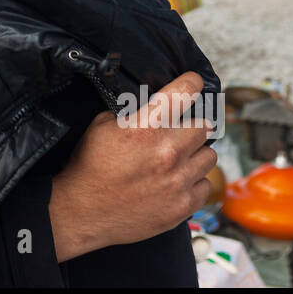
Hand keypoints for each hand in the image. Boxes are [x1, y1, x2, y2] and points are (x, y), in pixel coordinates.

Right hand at [48, 72, 215, 261]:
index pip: (184, 91)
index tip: (194, 83)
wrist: (82, 211)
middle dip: (192, 126)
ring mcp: (177, 181)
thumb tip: (152, 106)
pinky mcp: (182, 206)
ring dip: (196, 155)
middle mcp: (168, 152)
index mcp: (146, 127)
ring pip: (209, 156)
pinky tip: (176, 182)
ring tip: (179, 159)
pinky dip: (194, 182)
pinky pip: (205, 185)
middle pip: (205, 126)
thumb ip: (132, 113)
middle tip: (181, 132)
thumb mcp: (101, 126)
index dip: (192, 82)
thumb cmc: (90, 166)